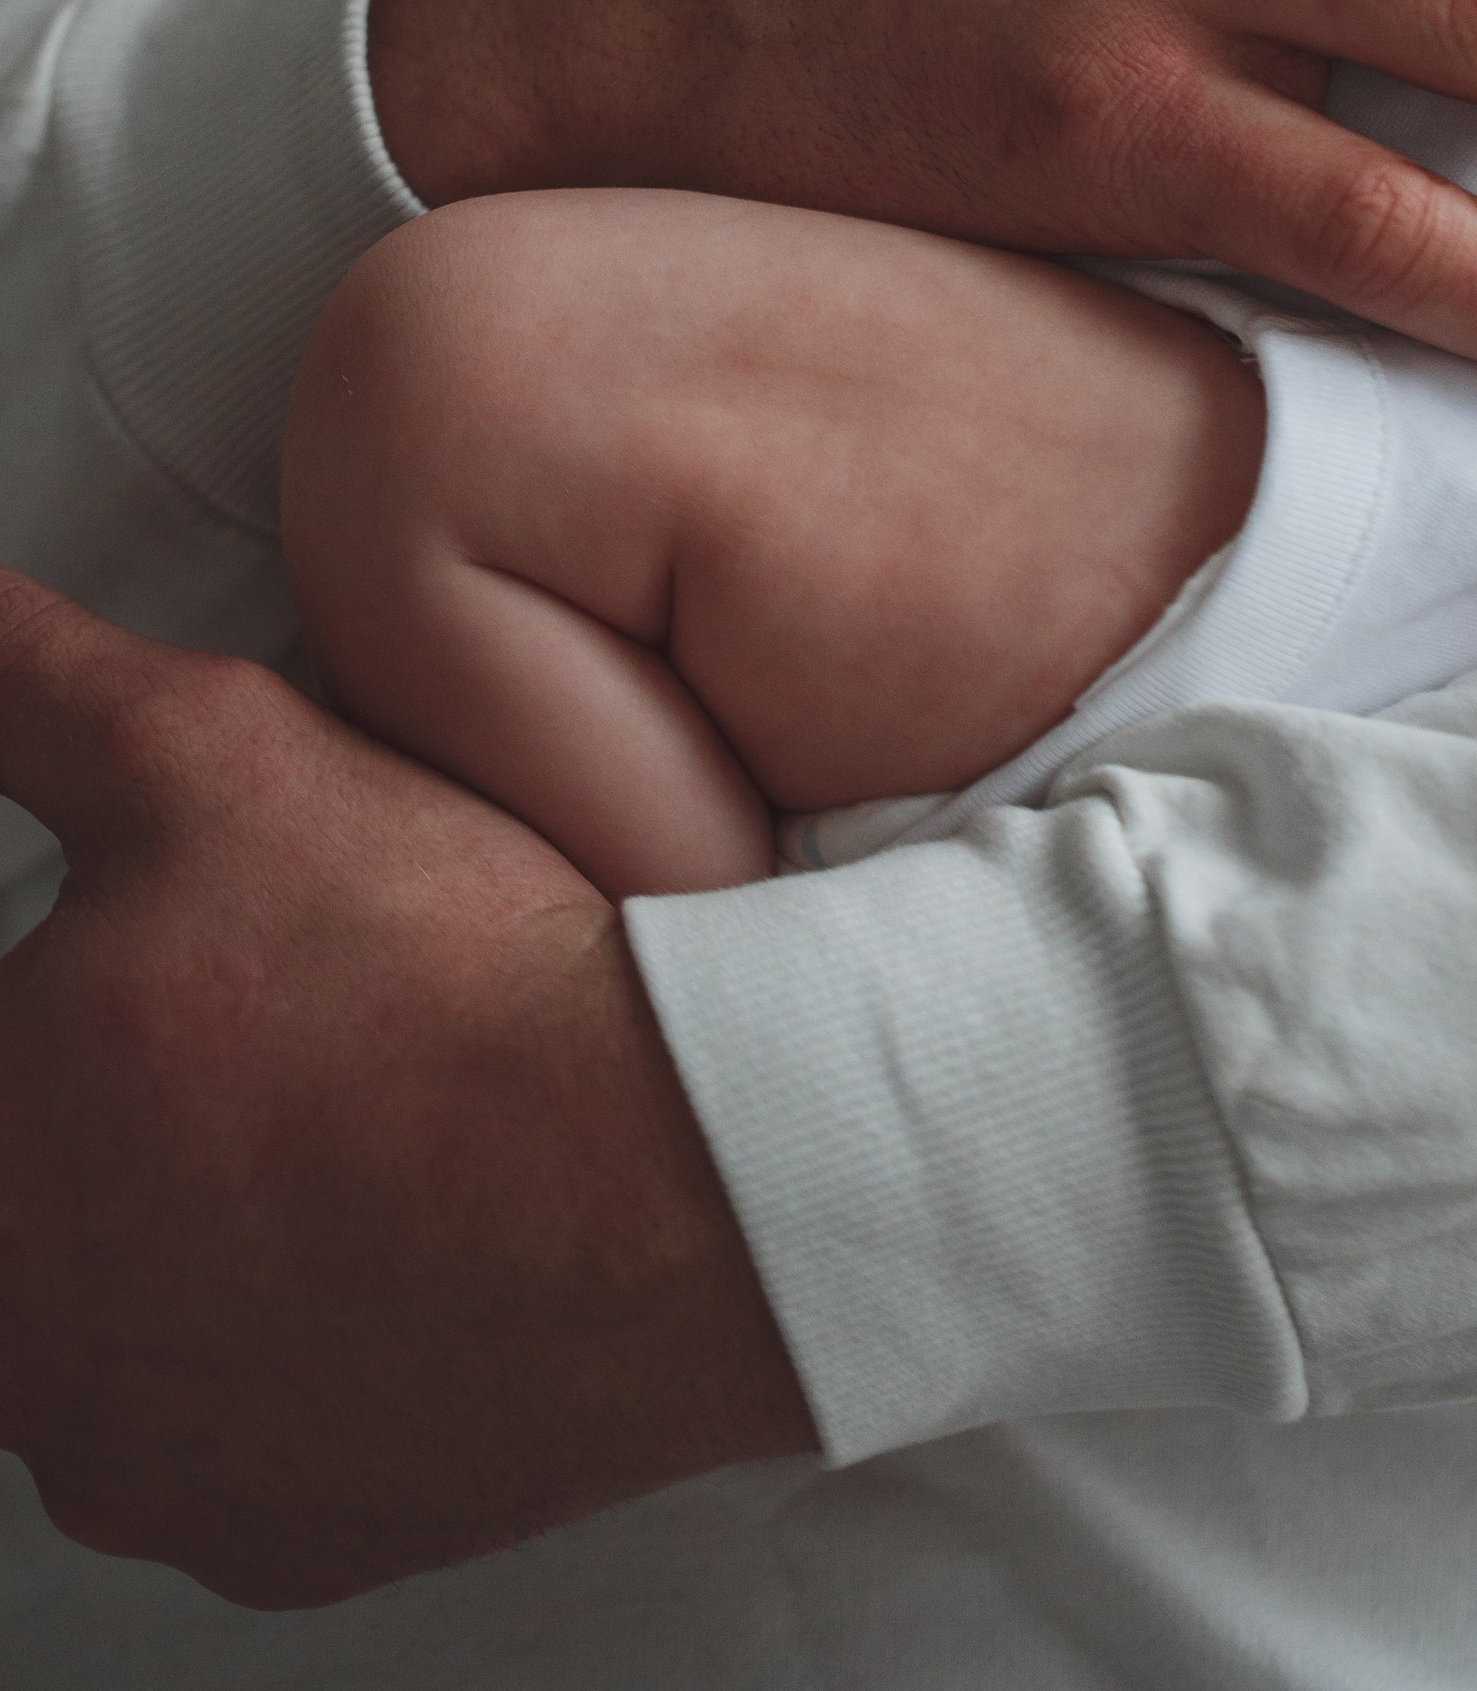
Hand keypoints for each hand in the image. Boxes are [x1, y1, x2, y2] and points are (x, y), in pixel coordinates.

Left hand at [0, 571, 811, 1606]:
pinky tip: (397, 1224)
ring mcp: (161, 1475)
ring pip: (140, 1327)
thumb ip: (30, 684)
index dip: (76, 1010)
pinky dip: (310, 1334)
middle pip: (47, 1209)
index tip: (174, 971)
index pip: (11, 1070)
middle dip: (126, 1110)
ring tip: (346, 1104)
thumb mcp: (202, 746)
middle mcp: (34, 1371)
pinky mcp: (293, 1540)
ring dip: (207, 1229)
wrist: (665, 1163)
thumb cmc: (435, 980)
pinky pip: (257, 1427)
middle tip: (270, 1015)